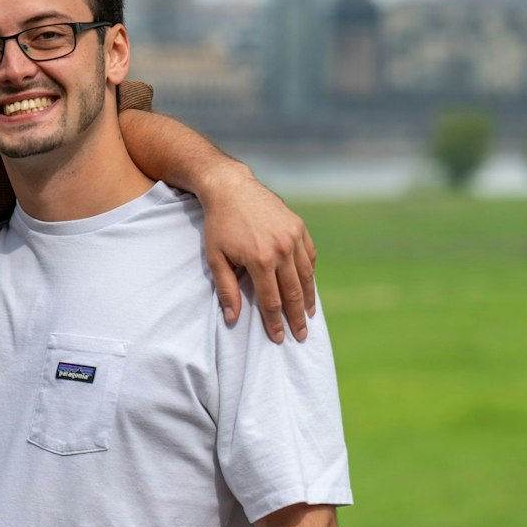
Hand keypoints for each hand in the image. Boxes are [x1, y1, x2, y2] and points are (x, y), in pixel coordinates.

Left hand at [200, 169, 316, 342]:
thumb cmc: (219, 225)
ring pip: (306, 275)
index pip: (272, 300)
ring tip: (309, 316)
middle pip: (294, 292)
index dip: (276, 322)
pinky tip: (309, 286)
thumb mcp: (215, 258)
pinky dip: (311, 273)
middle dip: (297, 317)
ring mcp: (294, 237)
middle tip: (301, 335)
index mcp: (260, 260)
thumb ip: (226, 290)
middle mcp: (282, 249)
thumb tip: (233, 318)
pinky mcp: (299, 227)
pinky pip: (310, 256)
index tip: (279, 338)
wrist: (231, 188)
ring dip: (309, 298)